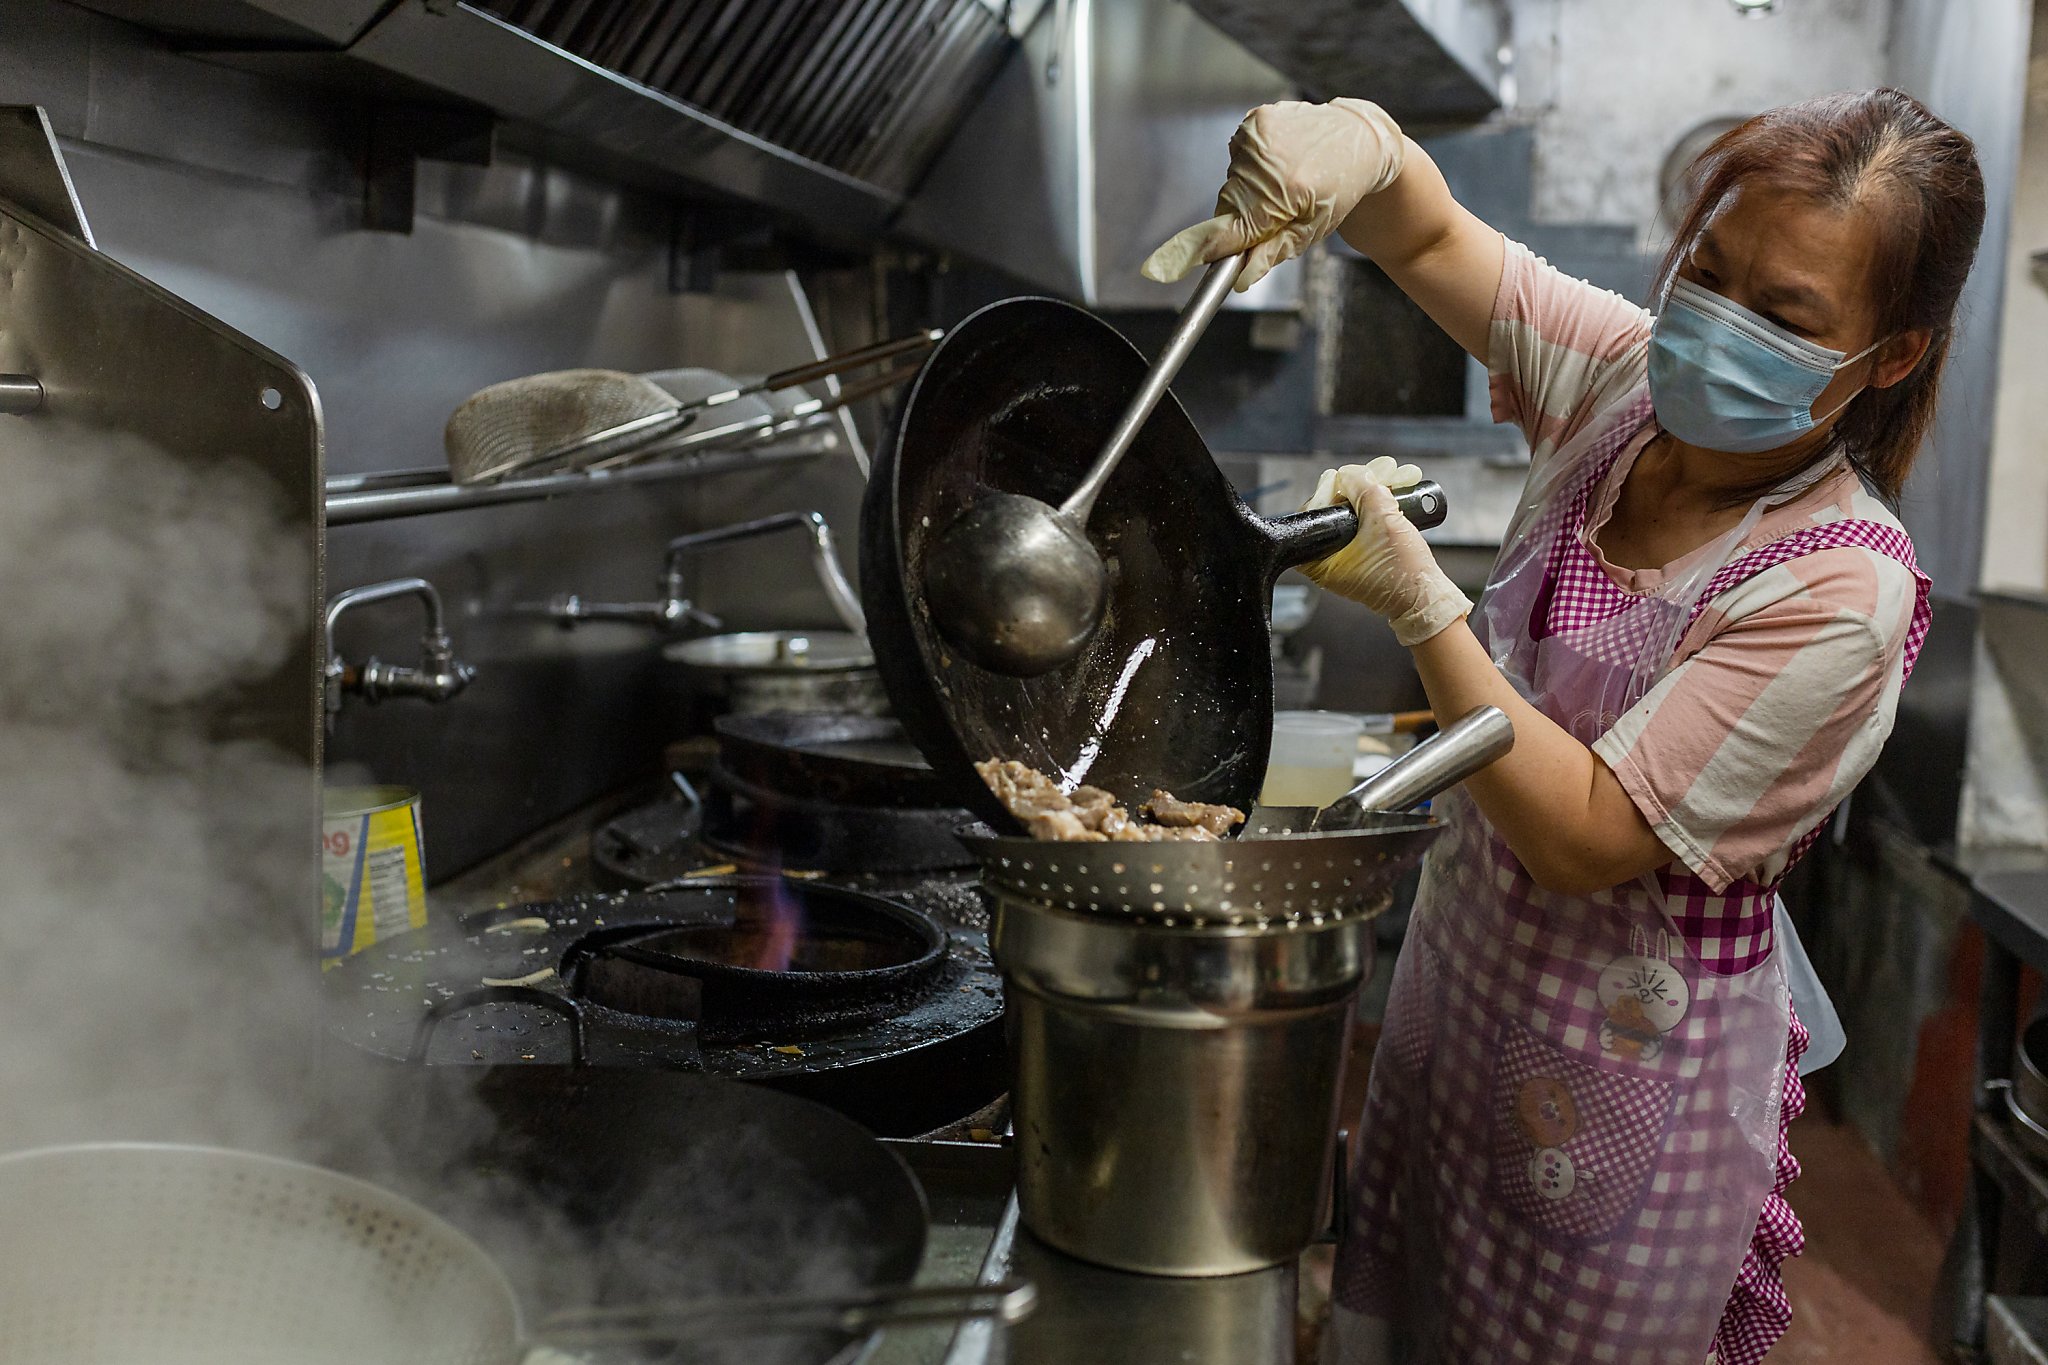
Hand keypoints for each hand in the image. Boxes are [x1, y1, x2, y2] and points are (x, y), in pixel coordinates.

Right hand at [1141, 99, 1405, 292]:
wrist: (1359, 140)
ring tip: (1284, 183)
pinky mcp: (1255, 118)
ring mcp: (1259, 133)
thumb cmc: (1339, 190)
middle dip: (1242, 219)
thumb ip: (1271, 253)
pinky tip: (1279, 162)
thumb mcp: (1312, 231)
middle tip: (1276, 213)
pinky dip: (1252, 167)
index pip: (1230, 229)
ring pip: (1231, 183)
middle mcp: (1267, 159)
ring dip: (1248, 191)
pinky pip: (1237, 158)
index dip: (1198, 250)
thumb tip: (1240, 278)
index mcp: (1284, 191)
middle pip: (1228, 206)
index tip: (1164, 267)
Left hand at [1298, 458, 1471, 646]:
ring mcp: (1351, 555)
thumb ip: (1364, 491)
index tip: (1341, 476)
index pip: (1313, 514)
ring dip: (1380, 489)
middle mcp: (1330, 559)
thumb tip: (1351, 474)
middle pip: (1338, 508)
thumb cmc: (1403, 573)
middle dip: (1363, 484)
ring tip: (1401, 475)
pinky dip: (1385, 504)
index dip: (1329, 490)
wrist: (1429, 598)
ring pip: (1359, 511)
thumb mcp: (1382, 522)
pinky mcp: (1369, 552)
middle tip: (1381, 469)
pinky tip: (1403, 485)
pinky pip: (1371, 522)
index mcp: (1319, 560)